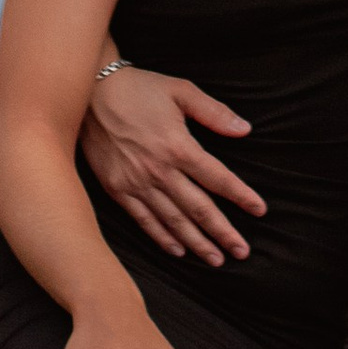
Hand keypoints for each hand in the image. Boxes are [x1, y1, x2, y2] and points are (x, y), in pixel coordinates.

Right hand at [82, 58, 266, 264]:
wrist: (88, 92)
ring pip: (173, 221)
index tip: (259, 210)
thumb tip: (244, 129)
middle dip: (223, 232)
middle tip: (242, 252)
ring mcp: (136, 183)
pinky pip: (143, 220)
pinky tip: (178, 251)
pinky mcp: (117, 189)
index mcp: (178, 146)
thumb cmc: (138, 88)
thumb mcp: (180, 90)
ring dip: (197, 243)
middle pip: (199, 208)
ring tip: (216, 260)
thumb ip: (213, 112)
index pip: (218, 178)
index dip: (241, 196)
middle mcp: (159, 170)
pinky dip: (162, 238)